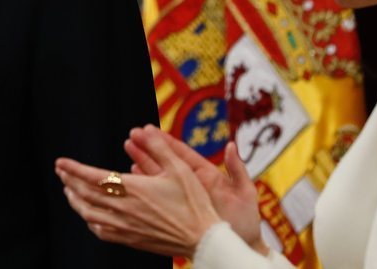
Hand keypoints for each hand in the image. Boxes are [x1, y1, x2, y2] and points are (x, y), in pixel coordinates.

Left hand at [55, 129, 221, 257]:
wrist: (202, 238)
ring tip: (69, 191)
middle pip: (86, 195)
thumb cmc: (194, 202)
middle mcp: (124, 209)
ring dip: (76, 201)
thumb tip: (143, 128)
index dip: (74, 169)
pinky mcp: (131, 239)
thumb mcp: (180, 168)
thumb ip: (160, 147)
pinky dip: (90, 221)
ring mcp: (125, 227)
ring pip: (89, 215)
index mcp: (133, 189)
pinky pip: (102, 232)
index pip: (93, 177)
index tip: (60, 162)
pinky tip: (89, 216)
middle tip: (61, 172)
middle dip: (70, 181)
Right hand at [125, 125, 265, 253]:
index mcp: (207, 174)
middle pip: (167, 162)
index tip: (150, 129)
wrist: (240, 247)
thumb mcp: (245, 193)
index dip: (166, 141)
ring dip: (144, 163)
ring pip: (160, 177)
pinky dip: (146, 185)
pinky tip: (134, 176)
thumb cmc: (246, 221)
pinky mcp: (178, 211)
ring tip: (130, 150)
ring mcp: (184, 198)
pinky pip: (159, 195)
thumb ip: (237, 169)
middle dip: (149, 148)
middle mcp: (192, 184)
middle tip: (133, 135)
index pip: (183, 154)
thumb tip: (231, 145)